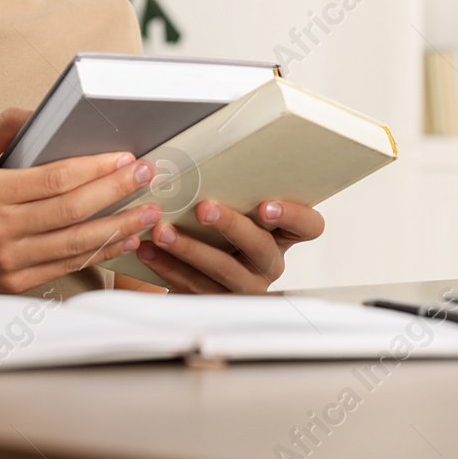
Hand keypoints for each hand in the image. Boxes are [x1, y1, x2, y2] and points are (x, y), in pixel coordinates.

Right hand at [0, 107, 163, 295]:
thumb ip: (4, 127)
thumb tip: (44, 112)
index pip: (56, 178)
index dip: (97, 168)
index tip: (127, 157)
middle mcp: (0, 229)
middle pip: (74, 209)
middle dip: (118, 191)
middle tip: (149, 175)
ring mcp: (9, 261)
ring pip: (77, 243)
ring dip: (121, 225)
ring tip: (151, 210)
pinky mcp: (17, 283)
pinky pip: (69, 266)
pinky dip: (102, 252)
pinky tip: (126, 237)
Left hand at [134, 199, 323, 292]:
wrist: (199, 276)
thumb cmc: (220, 233)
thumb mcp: (235, 212)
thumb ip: (233, 194)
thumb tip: (200, 155)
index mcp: (282, 236)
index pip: (309, 226)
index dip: (293, 216)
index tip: (266, 205)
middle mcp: (269, 264)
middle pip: (260, 247)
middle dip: (231, 226)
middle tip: (204, 208)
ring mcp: (245, 287)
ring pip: (222, 270)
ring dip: (189, 248)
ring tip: (162, 231)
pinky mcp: (216, 303)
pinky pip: (192, 286)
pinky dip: (167, 266)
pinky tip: (148, 249)